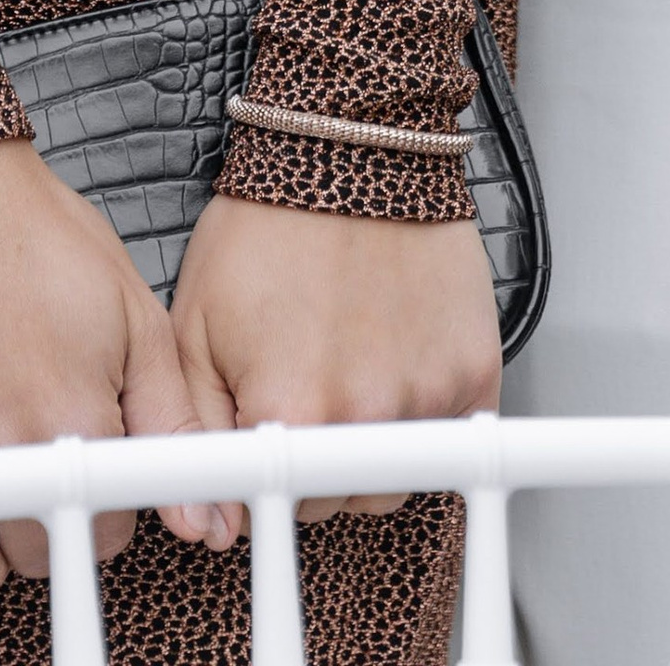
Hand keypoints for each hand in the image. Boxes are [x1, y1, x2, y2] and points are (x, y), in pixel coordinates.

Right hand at [0, 143, 219, 592]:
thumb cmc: (36, 237)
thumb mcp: (133, 313)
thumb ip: (170, 422)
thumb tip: (200, 517)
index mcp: (75, 420)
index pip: (102, 534)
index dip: (102, 504)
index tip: (87, 470)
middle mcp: (5, 450)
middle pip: (35, 557)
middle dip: (44, 522)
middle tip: (36, 465)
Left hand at [171, 198, 499, 518]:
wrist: (349, 142)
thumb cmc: (267, 224)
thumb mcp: (195, 327)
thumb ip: (194, 437)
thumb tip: (212, 527)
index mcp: (292, 414)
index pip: (274, 510)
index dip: (263, 471)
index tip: (263, 431)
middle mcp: (367, 418)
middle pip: (339, 497)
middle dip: (316, 457)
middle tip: (307, 378)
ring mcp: (428, 395)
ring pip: (395, 476)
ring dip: (372, 442)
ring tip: (351, 360)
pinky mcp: (475, 370)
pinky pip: (451, 437)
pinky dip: (426, 412)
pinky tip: (396, 352)